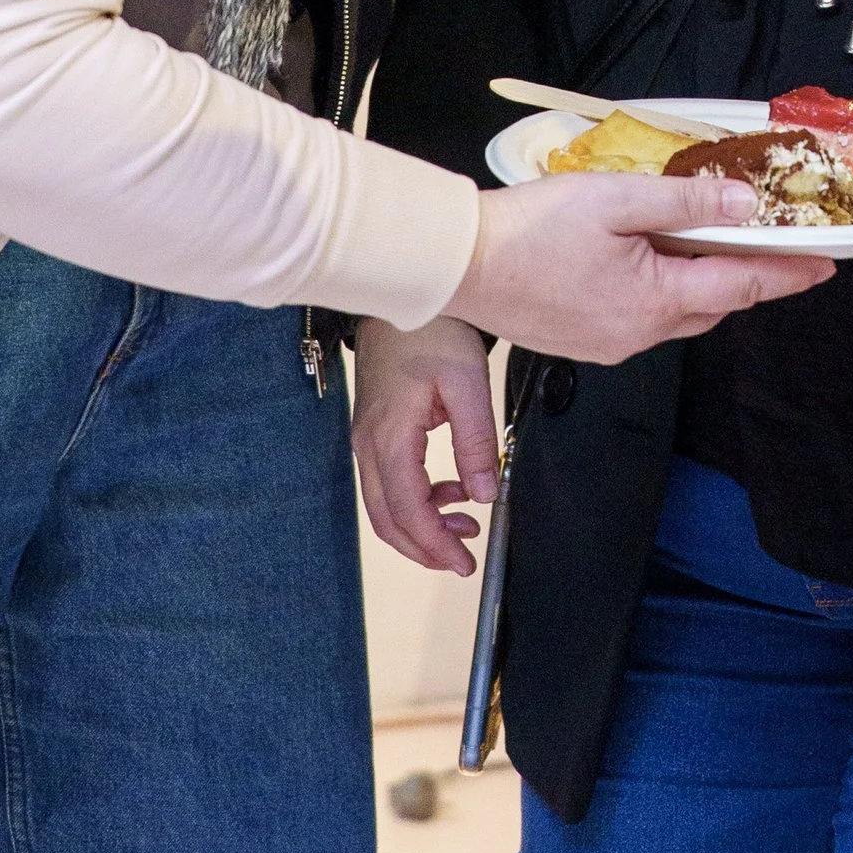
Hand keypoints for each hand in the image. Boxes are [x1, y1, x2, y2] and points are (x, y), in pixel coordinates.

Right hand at [352, 312, 499, 574]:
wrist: (402, 290)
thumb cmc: (431, 328)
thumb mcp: (467, 382)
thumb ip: (477, 442)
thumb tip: (486, 492)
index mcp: (389, 437)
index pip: (407, 512)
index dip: (435, 546)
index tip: (463, 562)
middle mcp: (368, 444)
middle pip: (388, 519)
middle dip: (426, 547)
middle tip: (463, 559)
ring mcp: (366, 438)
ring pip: (385, 505)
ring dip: (422, 524)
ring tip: (466, 522)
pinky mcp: (374, 430)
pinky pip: (388, 481)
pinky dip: (417, 498)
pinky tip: (451, 491)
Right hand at [446, 172, 832, 369]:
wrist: (461, 264)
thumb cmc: (532, 228)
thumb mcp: (618, 199)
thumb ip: (686, 202)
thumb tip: (744, 207)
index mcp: (655, 300)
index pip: (743, 286)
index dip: (789, 273)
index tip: (826, 264)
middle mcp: (639, 333)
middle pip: (714, 304)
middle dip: (744, 274)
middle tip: (765, 239)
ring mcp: (611, 343)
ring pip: (679, 313)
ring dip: (700, 282)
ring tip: (704, 239)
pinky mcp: (585, 341)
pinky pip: (644, 318)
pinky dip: (663, 291)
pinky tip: (649, 259)